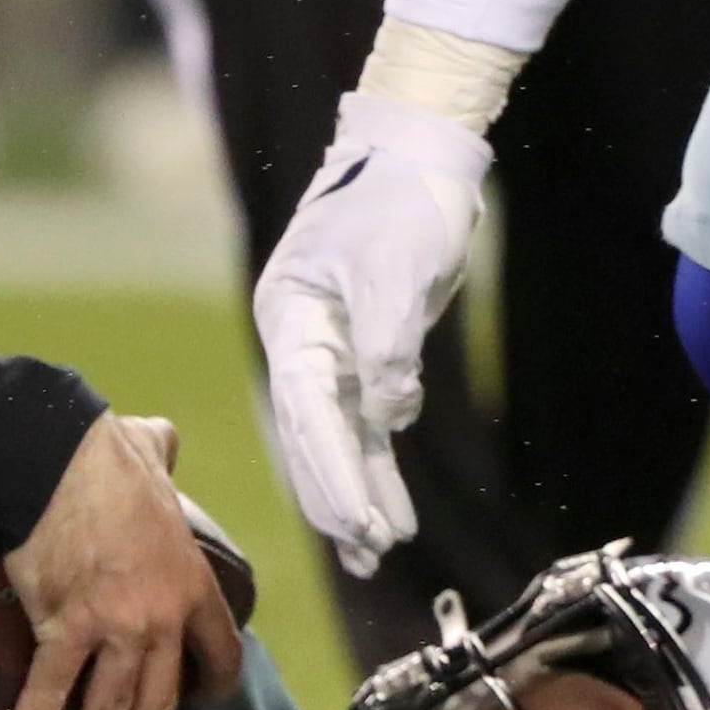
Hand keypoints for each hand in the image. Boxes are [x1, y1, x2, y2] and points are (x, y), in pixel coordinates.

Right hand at [0, 411, 245, 709]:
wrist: (56, 462)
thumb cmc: (104, 458)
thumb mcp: (156, 455)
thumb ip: (166, 455)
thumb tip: (163, 439)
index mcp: (192, 584)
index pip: (221, 655)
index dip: (211, 689)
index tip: (198, 706)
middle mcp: (162, 619)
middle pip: (161, 703)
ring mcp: (116, 629)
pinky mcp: (64, 630)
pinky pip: (47, 698)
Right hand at [251, 88, 489, 575]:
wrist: (418, 156)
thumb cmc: (400, 201)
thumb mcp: (397, 271)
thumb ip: (390, 347)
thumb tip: (388, 416)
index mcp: (291, 318)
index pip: (305, 410)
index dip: (329, 469)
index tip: (355, 520)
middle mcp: (301, 341)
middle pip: (313, 434)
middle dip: (339, 496)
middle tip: (369, 552)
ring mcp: (332, 350)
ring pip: (338, 437)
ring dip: (357, 494)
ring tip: (379, 553)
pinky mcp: (367, 353)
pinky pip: (367, 423)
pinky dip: (378, 466)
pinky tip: (392, 511)